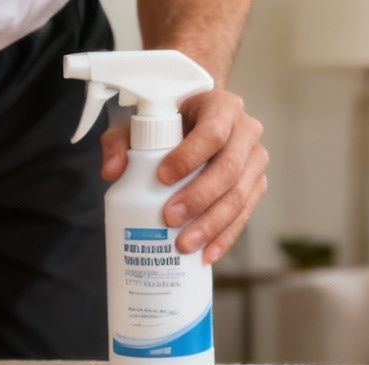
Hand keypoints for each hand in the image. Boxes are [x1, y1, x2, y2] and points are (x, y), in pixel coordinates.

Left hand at [100, 88, 267, 263]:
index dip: (190, 156)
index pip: (213, 131)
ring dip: (212, 225)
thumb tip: (111, 172)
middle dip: (199, 198)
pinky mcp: (256, 185)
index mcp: (222, 106)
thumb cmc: (170, 120)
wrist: (198, 120)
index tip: (163, 177)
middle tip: (169, 218)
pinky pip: (245, 215)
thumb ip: (119, 142)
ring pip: (240, 196)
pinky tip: (206, 254)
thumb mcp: (140, 121)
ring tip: (184, 244)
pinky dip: (225, 237)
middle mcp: (246, 131)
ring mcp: (255, 160)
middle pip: (229, 169)